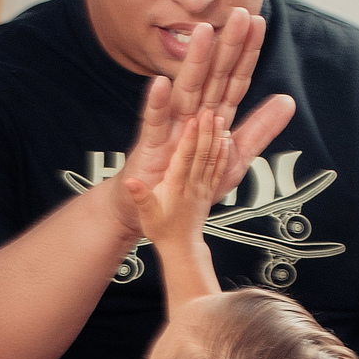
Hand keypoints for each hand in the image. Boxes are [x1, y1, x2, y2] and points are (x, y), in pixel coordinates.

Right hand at [106, 9, 293, 234]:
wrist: (155, 208)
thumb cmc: (189, 177)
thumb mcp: (233, 156)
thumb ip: (259, 129)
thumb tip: (288, 100)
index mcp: (213, 115)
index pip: (235, 80)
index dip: (247, 53)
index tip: (258, 22)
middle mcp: (192, 114)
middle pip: (214, 76)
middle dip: (227, 46)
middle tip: (239, 13)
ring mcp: (171, 127)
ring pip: (186, 90)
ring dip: (195, 63)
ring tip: (204, 33)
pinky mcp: (151, 146)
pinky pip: (153, 122)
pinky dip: (156, 104)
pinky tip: (159, 83)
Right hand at [124, 110, 229, 248]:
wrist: (180, 247)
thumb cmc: (162, 230)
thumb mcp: (146, 214)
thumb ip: (140, 196)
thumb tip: (131, 182)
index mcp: (176, 188)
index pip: (184, 159)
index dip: (189, 139)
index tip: (193, 121)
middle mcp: (192, 185)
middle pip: (201, 154)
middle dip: (206, 131)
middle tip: (209, 111)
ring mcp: (203, 187)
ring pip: (213, 158)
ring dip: (217, 138)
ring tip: (221, 120)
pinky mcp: (209, 190)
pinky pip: (219, 168)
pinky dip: (224, 152)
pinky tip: (227, 140)